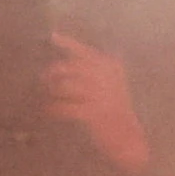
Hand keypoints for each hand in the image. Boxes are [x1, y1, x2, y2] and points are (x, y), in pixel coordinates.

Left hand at [41, 35, 148, 173]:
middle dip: (53, 72)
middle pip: (71, 67)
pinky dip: (55, 109)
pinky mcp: (95, 114)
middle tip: (45, 79)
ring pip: (66, 86)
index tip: (53, 37)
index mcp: (113, 69)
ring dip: (54, 90)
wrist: (130, 139)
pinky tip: (50, 111)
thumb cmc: (117, 111)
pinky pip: (66, 107)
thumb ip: (94, 71)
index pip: (87, 52)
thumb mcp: (111, 86)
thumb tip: (67, 57)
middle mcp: (109, 79)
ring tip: (49, 95)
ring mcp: (102, 96)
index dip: (69, 44)